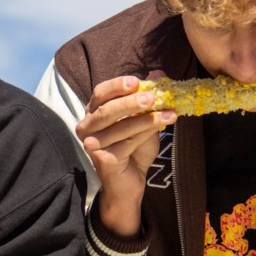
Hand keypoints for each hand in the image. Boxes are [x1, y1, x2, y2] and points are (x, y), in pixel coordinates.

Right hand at [76, 72, 176, 235]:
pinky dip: (146, 132)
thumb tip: (157, 73)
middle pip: (107, 110)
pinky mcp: (103, 159)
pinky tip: (163, 124)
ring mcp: (92, 145)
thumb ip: (147, 98)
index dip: (117, 86)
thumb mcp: (143, 119)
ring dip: (146, 118)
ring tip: (168, 112)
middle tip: (152, 96)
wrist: (131, 181)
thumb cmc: (134, 148)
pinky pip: (127, 142)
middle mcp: (87, 127)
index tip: (136, 81)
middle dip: (130, 102)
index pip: (101, 93)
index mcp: (93, 112)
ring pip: (120, 127)